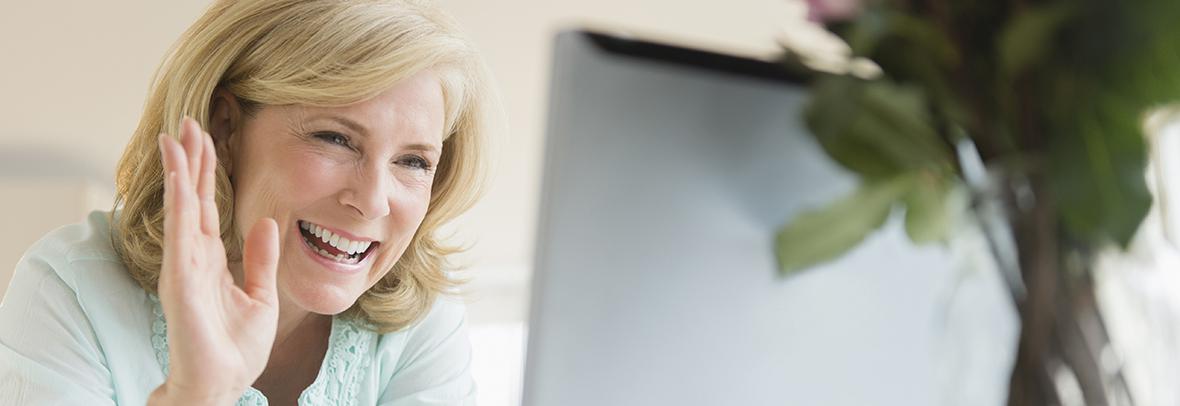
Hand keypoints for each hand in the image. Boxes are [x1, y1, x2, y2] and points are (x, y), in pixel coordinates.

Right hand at [153, 117, 279, 402]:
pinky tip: (181, 177)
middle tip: (188, 120)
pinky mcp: (180, 279)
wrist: (223, 382)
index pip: (207, 205)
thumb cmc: (235, 346)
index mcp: (210, 258)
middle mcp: (192, 256)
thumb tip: (267, 222)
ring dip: (179, 171)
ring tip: (176, 136)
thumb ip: (260, 259)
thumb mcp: (260, 295)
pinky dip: (180, 203)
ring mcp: (183, 266)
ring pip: (181, 208)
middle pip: (191, 197)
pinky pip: (180, 233)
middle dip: (190, 159)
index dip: (208, 171)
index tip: (206, 136)